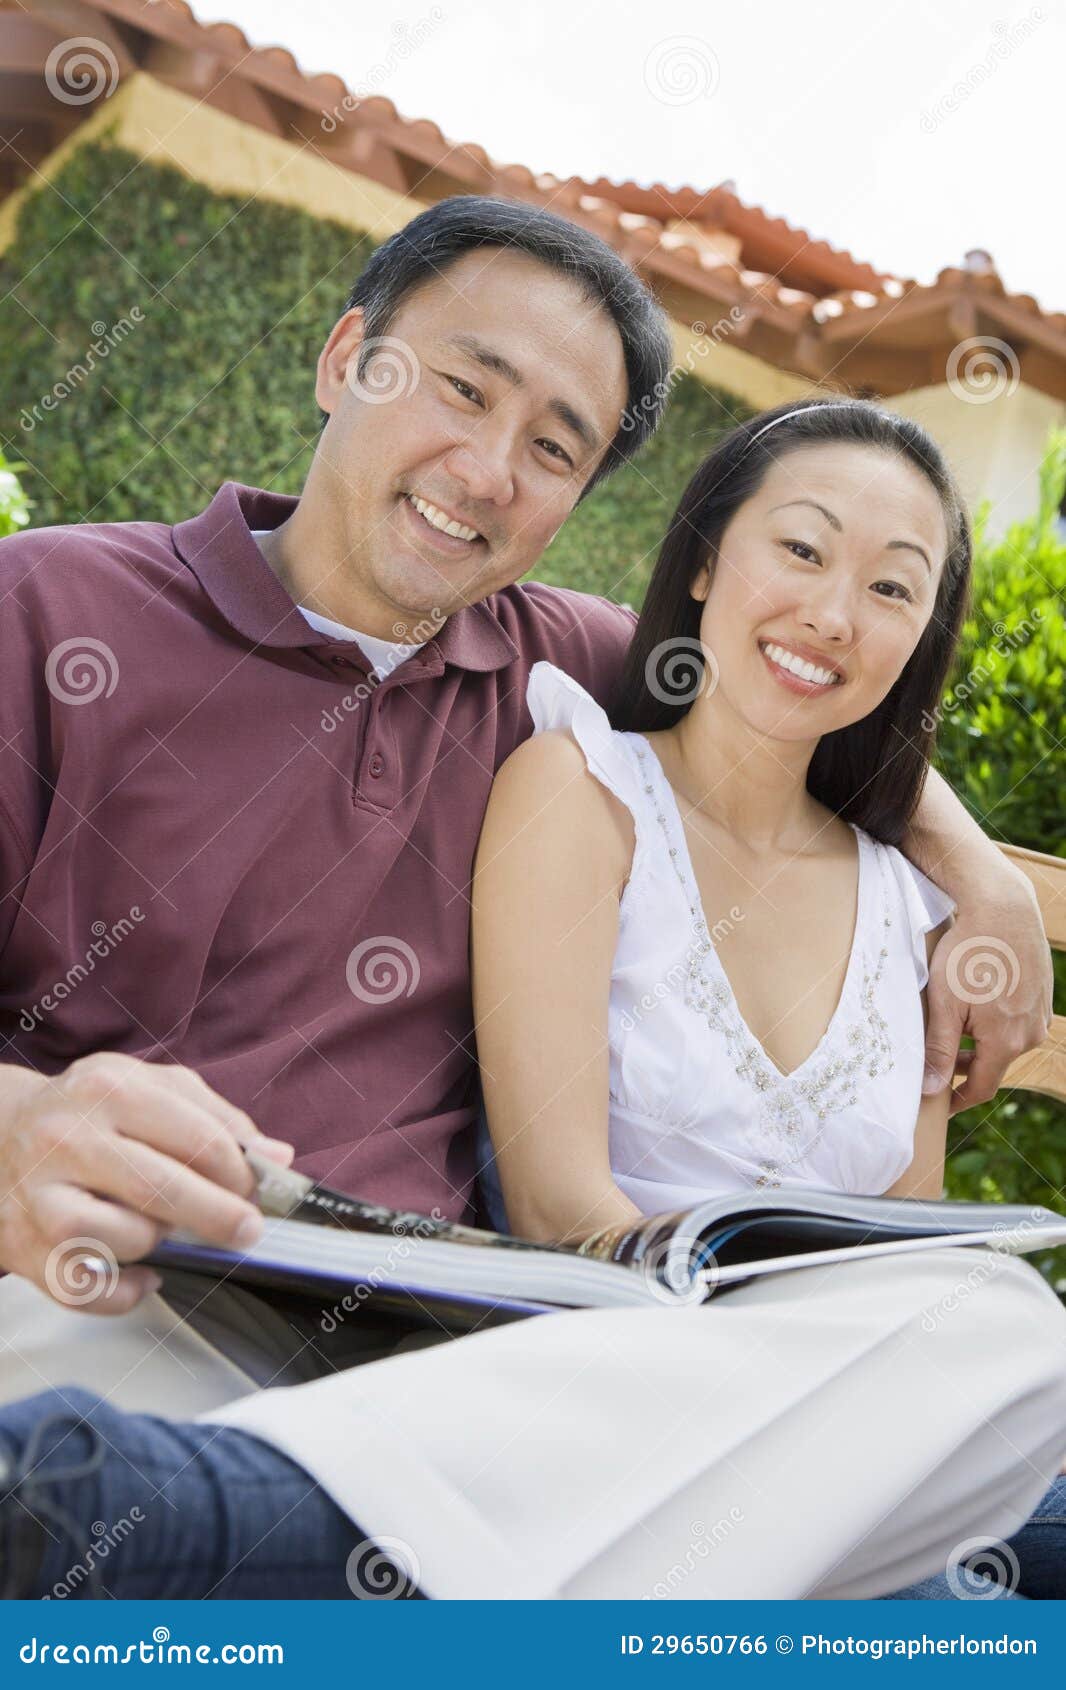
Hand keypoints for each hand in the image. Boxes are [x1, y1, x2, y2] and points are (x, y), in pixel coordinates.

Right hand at [0, 1054, 295, 1314]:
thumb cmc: (91, 1113)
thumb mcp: (152, 1088)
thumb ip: (218, 1118)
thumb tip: (276, 1159)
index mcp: (110, 1088)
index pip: (200, 1140)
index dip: (242, 1176)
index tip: (257, 1192)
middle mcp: (68, 1138)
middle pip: (166, 1191)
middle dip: (222, 1218)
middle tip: (247, 1230)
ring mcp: (42, 1196)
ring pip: (127, 1239)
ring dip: (160, 1242)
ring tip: (160, 1228)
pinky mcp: (25, 1248)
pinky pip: (89, 1290)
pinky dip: (126, 1290)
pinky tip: (141, 1271)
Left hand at [922, 863, 1052, 1115]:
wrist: (1003, 908)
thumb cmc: (969, 954)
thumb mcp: (945, 1004)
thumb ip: (939, 1050)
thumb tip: (929, 1089)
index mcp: (1006, 1042)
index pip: (982, 1088)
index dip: (958, 1099)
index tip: (941, 1104)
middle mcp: (1031, 1034)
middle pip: (994, 1064)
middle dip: (965, 1067)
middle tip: (937, 1062)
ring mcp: (1041, 1014)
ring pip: (1005, 1042)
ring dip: (980, 1043)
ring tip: (953, 1028)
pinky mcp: (1043, 996)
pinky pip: (1017, 1021)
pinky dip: (995, 1023)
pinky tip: (976, 1003)